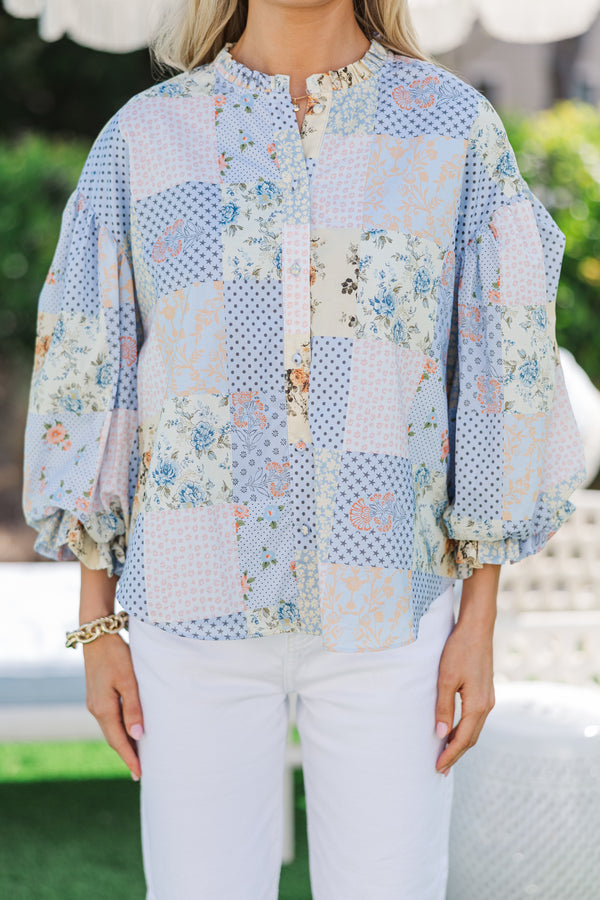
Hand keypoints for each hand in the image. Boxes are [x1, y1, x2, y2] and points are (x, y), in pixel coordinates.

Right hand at [83, 632, 143, 779]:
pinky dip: (119, 729)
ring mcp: (95, 702)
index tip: (139, 774)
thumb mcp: (128, 680)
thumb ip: (133, 708)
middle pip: (113, 738)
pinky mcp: (97, 695)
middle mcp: (96, 709)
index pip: (118, 741)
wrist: (97, 635)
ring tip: (137, 755)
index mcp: (103, 709)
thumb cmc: (116, 655)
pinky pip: (109, 719)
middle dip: (126, 754)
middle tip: (140, 771)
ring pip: (110, 729)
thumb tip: (137, 736)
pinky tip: (127, 730)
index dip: (129, 758)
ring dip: (123, 743)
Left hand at [434, 618, 494, 774]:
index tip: (437, 767)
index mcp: (477, 706)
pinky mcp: (485, 692)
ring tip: (445, 754)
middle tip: (440, 768)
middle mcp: (486, 706)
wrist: (477, 629)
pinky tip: (454, 731)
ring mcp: (488, 699)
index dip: (450, 755)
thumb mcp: (446, 679)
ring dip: (460, 743)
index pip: (462, 739)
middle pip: (471, 739)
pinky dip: (465, 730)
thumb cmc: (459, 650)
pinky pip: (475, 719)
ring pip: (474, 730)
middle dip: (455, 754)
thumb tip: (441, 734)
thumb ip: (444, 707)